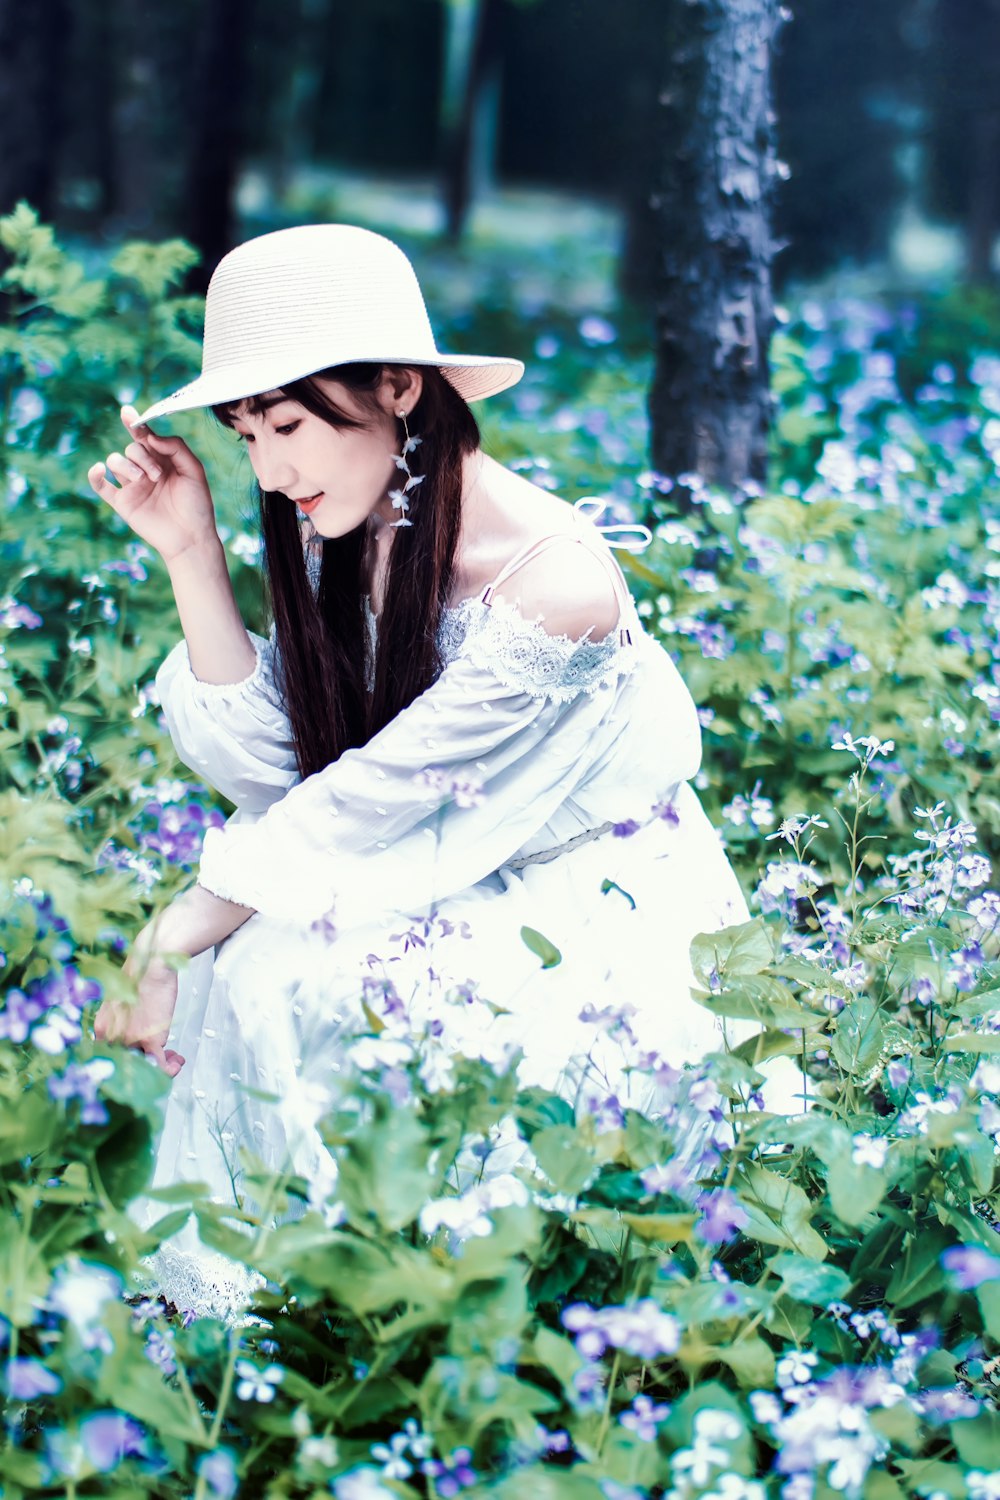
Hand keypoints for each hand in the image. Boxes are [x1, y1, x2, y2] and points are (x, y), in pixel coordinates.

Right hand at [87, 405, 219, 563]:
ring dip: (126, 465)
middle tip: (156, 475)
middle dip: (142, 456)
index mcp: (162, 459)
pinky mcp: (122, 503)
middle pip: (131, 448)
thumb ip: (176, 448)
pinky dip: (95, 476)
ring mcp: (132, 486)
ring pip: (115, 461)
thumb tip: (151, 436)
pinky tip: (98, 469)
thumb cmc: (196, 505)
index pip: (145, 436)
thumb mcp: (194, 471)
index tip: (127, 413)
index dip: (135, 423)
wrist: (191, 538)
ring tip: (143, 480)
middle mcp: (145, 470)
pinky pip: (101, 486)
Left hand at [92, 886, 252, 1075]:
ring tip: (174, 1061)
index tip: (144, 1057)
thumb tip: (136, 1031)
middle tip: (164, 1059)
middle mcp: (111, 1036)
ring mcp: (129, 1038)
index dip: (129, 1061)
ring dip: (161, 1068)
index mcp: (101, 1028)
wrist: (152, 961)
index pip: (111, 1056)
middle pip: (127, 1064)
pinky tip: (177, 1062)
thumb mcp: (125, 1001)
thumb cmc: (142, 975)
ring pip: (144, 1066)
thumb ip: (125, 1020)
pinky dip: (169, 1067)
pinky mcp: (149, 1038)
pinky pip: (159, 1063)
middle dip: (148, 1066)